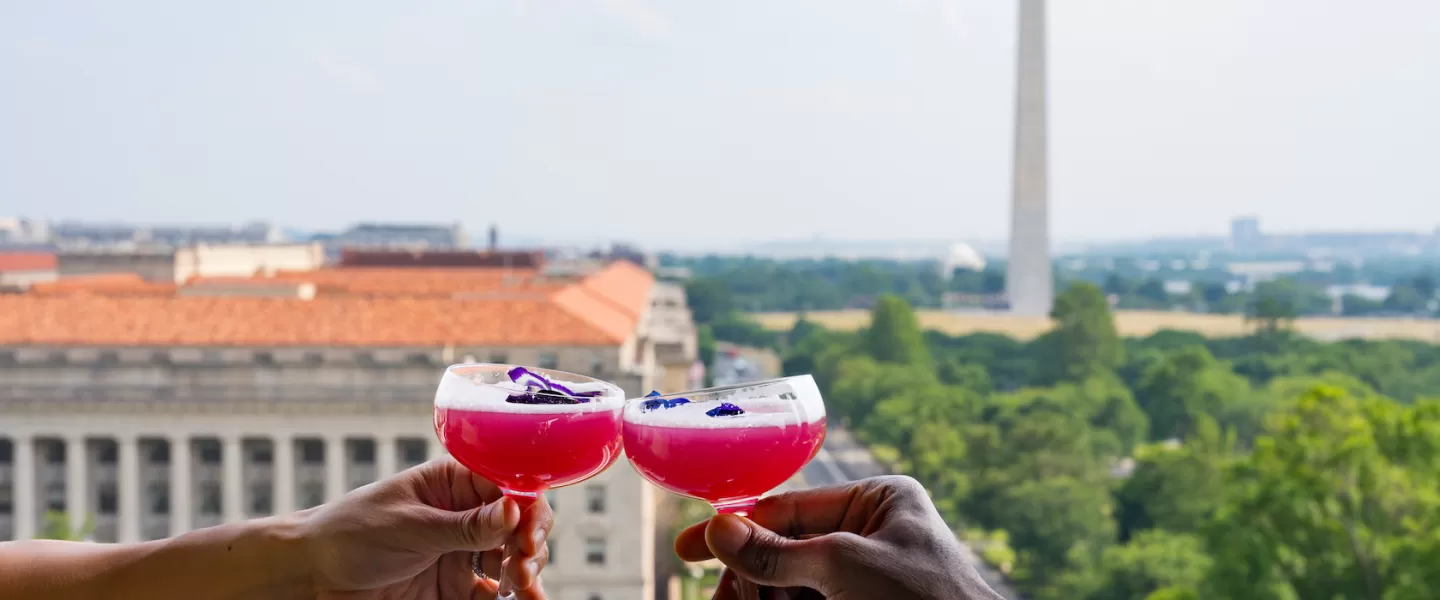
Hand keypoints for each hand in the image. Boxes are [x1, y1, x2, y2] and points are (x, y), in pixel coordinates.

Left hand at [300, 458, 552, 598]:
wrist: (310, 577)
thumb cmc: (349, 532)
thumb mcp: (409, 525)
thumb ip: (464, 525)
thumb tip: (515, 510)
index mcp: (454, 483)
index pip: (509, 487)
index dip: (528, 508)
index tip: (528, 535)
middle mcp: (465, 515)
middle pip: (520, 525)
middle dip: (530, 545)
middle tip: (522, 566)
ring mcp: (461, 553)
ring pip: (513, 561)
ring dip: (526, 574)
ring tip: (522, 589)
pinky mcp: (453, 588)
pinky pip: (492, 593)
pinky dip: (511, 598)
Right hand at [675, 476, 1002, 599]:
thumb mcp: (845, 568)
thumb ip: (778, 551)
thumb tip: (718, 529)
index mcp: (879, 501)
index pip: (791, 507)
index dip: (737, 528)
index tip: (688, 548)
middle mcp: (872, 534)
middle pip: (785, 551)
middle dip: (749, 579)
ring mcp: (868, 578)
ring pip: (791, 586)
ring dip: (762, 598)